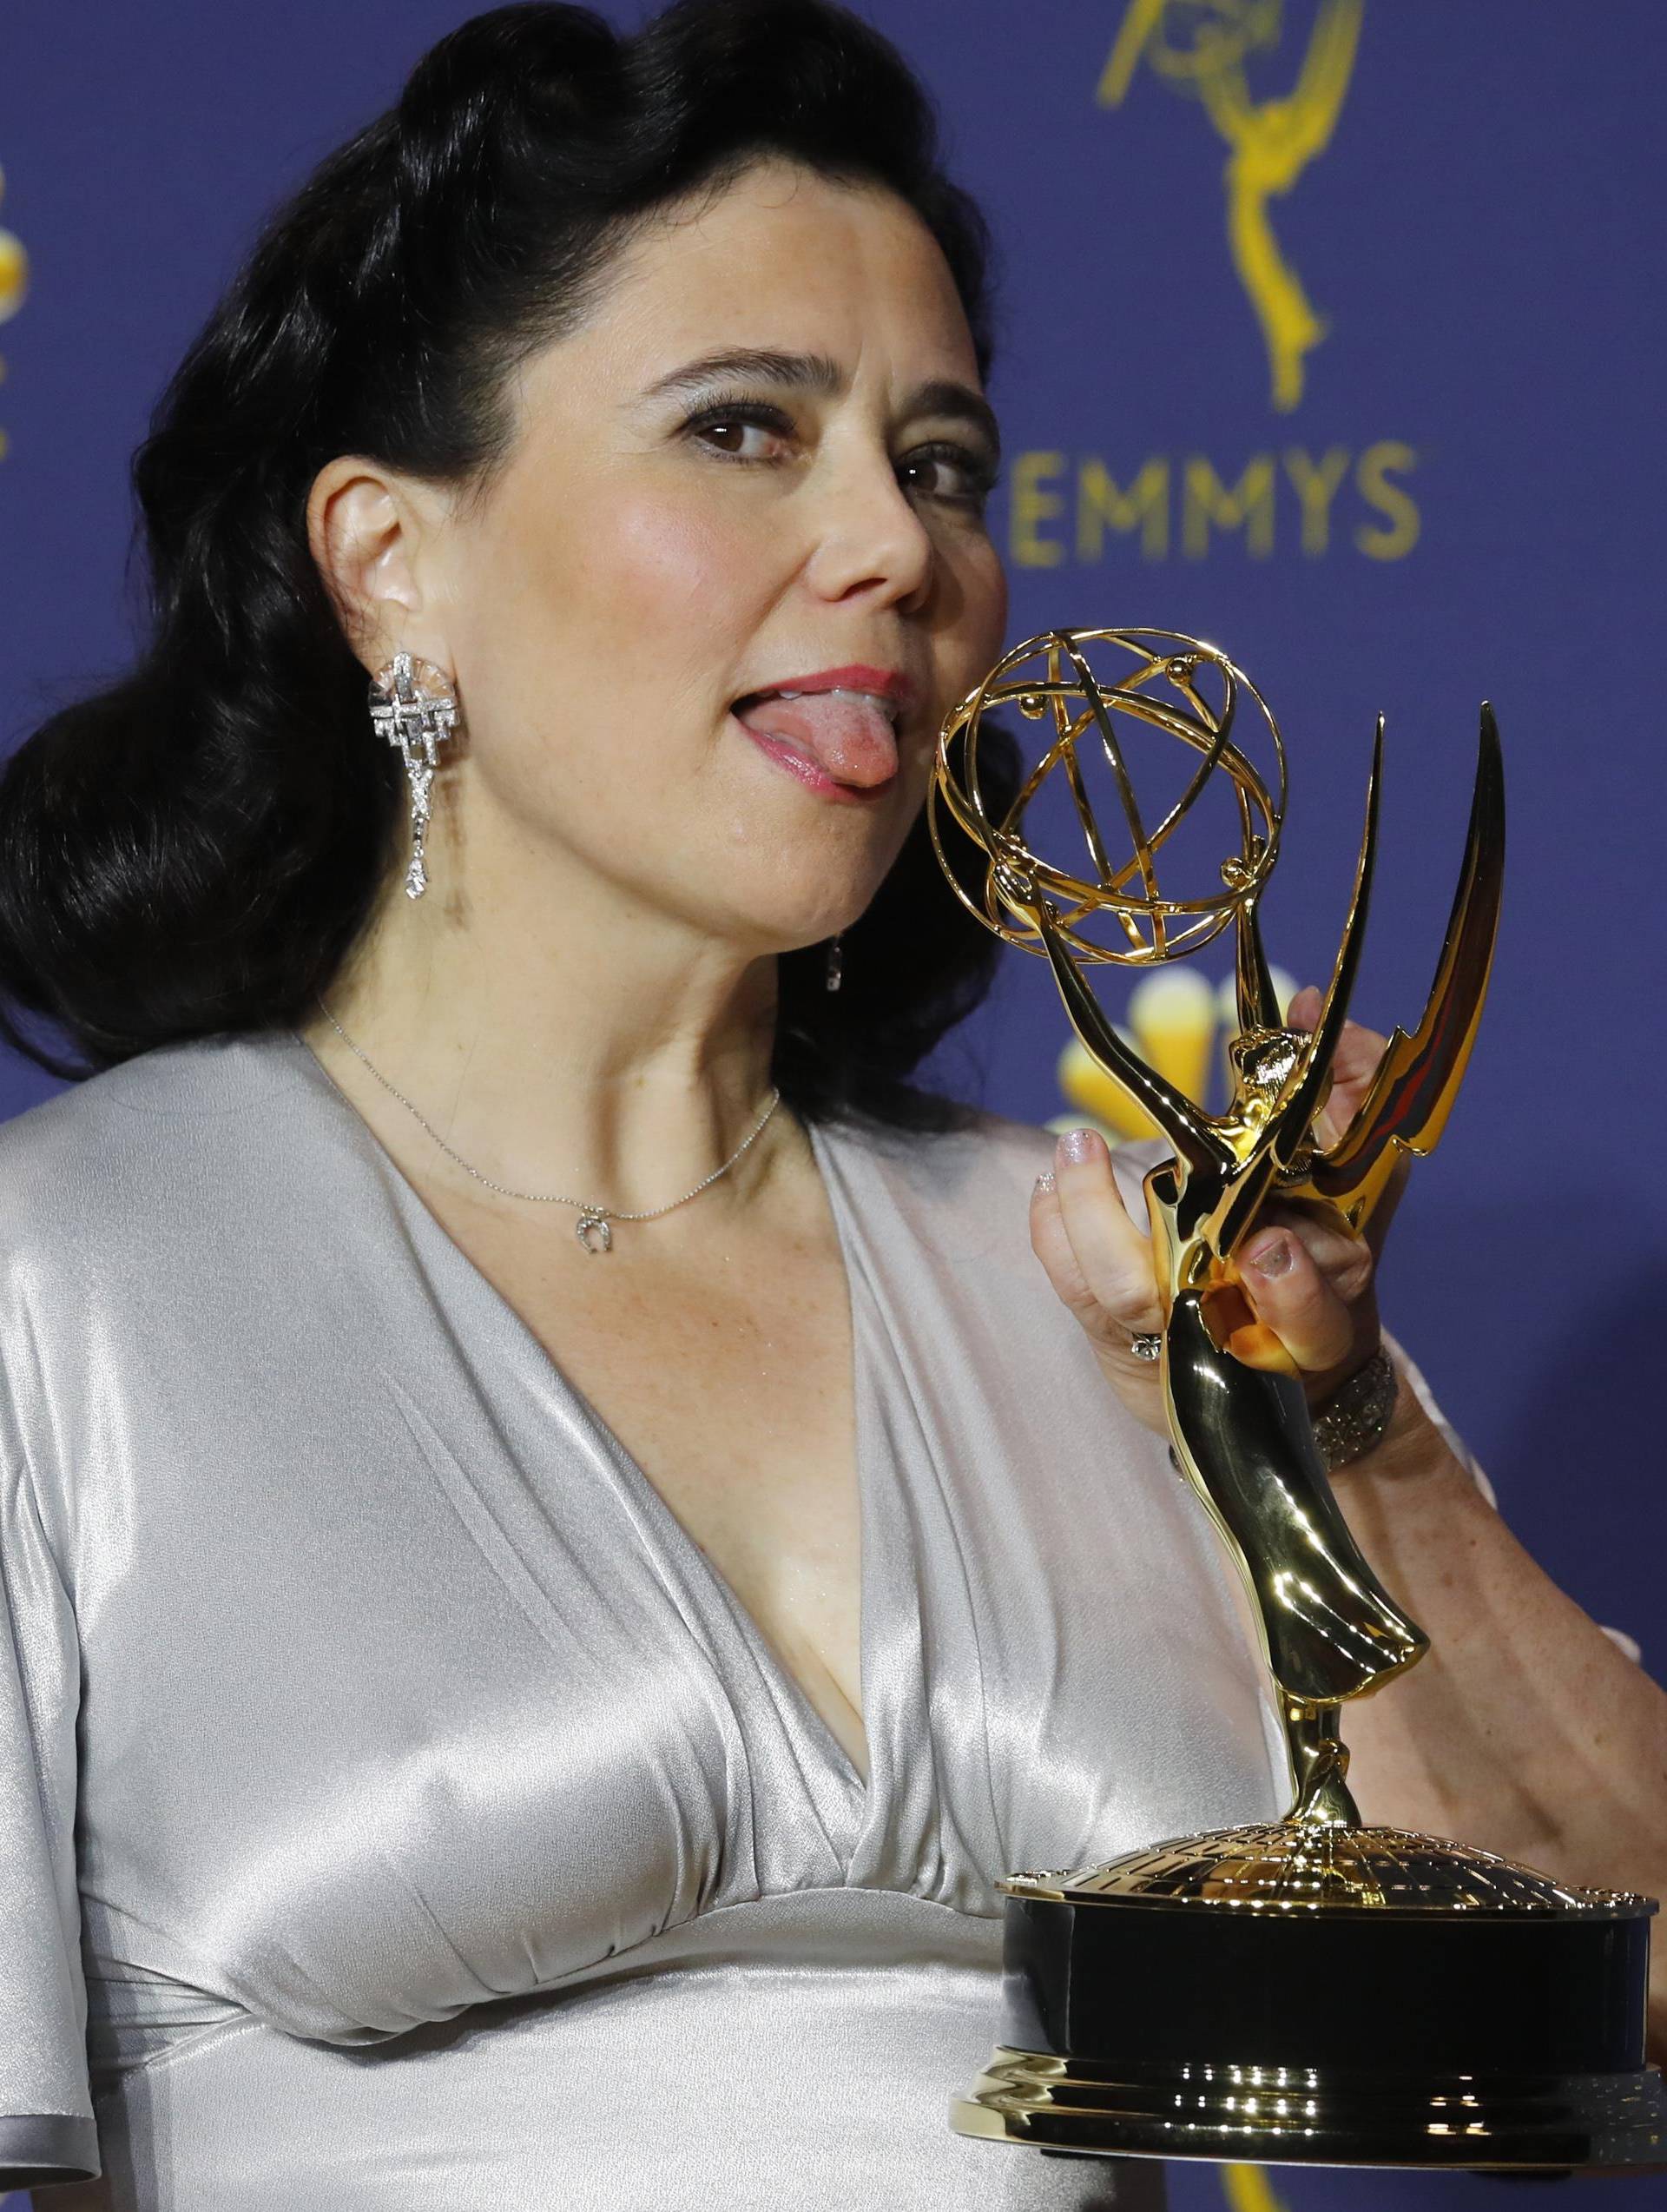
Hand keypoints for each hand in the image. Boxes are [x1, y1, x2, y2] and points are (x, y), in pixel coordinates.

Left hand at [1029, 987, 1410, 1437]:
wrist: (1285, 1382)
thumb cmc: (1325, 1263)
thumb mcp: (1364, 1184)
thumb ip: (1353, 1098)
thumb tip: (1310, 1009)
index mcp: (1330, 1314)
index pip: (1318, 1316)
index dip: (1292, 1290)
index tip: (1268, 1246)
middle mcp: (1250, 1340)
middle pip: (1205, 1312)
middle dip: (1155, 1238)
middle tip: (1113, 1158)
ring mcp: (1179, 1338)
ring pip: (1126, 1294)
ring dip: (1090, 1217)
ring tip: (1075, 1148)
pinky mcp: (1124, 1341)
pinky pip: (1075, 1289)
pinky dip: (1055, 1230)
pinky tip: (1049, 1183)